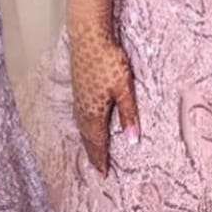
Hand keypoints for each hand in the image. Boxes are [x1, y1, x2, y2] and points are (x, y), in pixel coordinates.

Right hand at [69, 26, 138, 174]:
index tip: (103, 175)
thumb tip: (133, 141)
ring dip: (87, 141)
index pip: (98, 142)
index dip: (101, 158)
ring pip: (82, 126)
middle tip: (97, 169)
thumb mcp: (124, 88)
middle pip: (88, 137)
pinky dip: (83, 127)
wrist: (88, 36)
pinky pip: (79, 115)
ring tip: (91, 151)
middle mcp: (83, 108)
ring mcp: (78, 97)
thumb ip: (128, 114)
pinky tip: (85, 123)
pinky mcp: (78, 86)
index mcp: (95, 113)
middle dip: (93, 153)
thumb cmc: (108, 61)